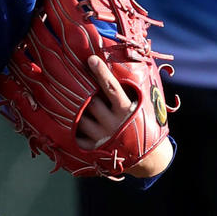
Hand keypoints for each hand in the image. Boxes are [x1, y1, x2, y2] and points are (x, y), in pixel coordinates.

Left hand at [78, 55, 173, 178]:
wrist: (148, 156)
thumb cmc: (146, 125)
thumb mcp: (145, 107)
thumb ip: (134, 90)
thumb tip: (130, 62)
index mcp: (127, 110)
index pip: (112, 88)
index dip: (101, 73)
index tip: (91, 59)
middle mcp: (113, 123)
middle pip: (92, 101)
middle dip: (83, 90)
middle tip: (73, 77)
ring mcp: (102, 136)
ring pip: (81, 116)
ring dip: (75, 107)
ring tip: (69, 97)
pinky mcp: (93, 148)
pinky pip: (76, 133)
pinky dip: (72, 125)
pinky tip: (69, 117)